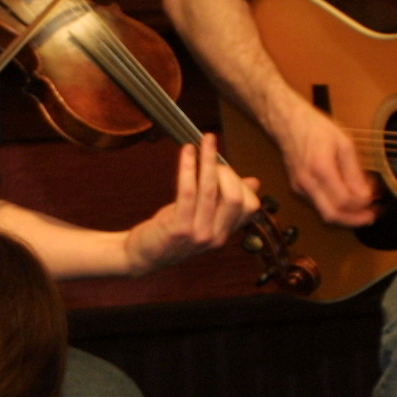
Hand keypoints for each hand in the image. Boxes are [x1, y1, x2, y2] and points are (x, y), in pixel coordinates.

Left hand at [124, 135, 261, 274]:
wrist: (142, 256)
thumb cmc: (172, 231)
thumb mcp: (203, 217)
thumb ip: (226, 202)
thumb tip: (254, 182)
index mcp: (225, 233)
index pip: (250, 206)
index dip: (240, 183)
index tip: (223, 169)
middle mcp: (216, 236)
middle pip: (236, 198)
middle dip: (226, 171)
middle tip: (211, 159)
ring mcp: (198, 234)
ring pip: (211, 190)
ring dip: (209, 160)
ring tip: (205, 140)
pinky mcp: (179, 229)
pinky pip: (187, 191)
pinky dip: (188, 167)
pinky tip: (187, 151)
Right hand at [272, 96, 376, 228]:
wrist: (288, 123)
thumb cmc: (316, 128)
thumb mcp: (344, 143)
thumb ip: (355, 171)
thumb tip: (366, 194)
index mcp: (320, 169)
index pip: (344, 200)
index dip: (362, 204)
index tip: (375, 199)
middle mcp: (307, 183)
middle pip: (332, 215)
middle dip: (355, 220)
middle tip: (372, 216)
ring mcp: (300, 188)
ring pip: (325, 214)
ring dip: (346, 216)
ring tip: (364, 209)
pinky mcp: (298, 190)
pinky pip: (319, 206)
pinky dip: (336, 207)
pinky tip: (347, 200)